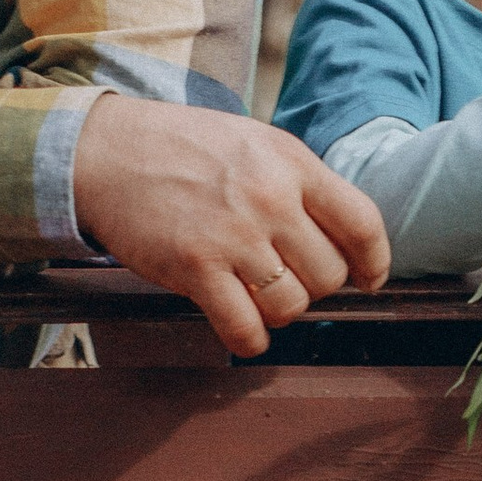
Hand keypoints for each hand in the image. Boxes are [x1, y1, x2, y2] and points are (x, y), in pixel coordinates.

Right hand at [72, 92, 389, 355]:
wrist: (107, 151)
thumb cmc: (182, 148)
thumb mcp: (254, 143)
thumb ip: (298, 183)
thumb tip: (340, 237)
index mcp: (291, 163)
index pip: (362, 223)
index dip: (374, 262)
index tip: (367, 278)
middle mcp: (270, 198)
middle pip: (329, 275)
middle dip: (315, 287)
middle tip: (287, 279)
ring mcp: (233, 236)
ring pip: (292, 306)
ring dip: (279, 312)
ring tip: (257, 296)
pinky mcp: (195, 268)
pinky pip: (245, 328)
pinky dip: (248, 337)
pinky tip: (239, 324)